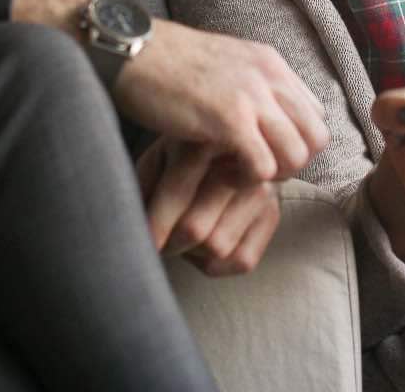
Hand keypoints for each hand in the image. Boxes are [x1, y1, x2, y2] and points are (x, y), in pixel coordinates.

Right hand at [115, 18, 329, 181]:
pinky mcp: (230, 120)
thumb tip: (263, 112)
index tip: (264, 149)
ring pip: (299, 154)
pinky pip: (264, 167)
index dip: (295, 139)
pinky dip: (247, 180)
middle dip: (292, 162)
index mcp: (270, 63)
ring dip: (273, 174)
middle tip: (257, 168)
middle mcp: (270, 76)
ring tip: (238, 172)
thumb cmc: (165, 63)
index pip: (315, 112)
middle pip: (317, 136)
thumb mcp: (223, 63)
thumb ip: (250, 83)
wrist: (132, 51)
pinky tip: (221, 173)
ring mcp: (252, 97)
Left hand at [137, 137, 281, 275]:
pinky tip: (206, 244)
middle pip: (195, 228)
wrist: (233, 144)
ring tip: (183, 237)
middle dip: (170, 243)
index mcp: (205, 142)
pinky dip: (218, 262)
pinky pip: (241, 261)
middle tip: (159, 241)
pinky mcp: (273, 215)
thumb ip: (144, 184)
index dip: (154, 226)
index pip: (176, 194)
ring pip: (218, 247)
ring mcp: (261, 190)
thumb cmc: (183, 157)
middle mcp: (240, 164)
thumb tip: (131, 224)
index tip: (143, 241)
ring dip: (193, 252)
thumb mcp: (159, 158)